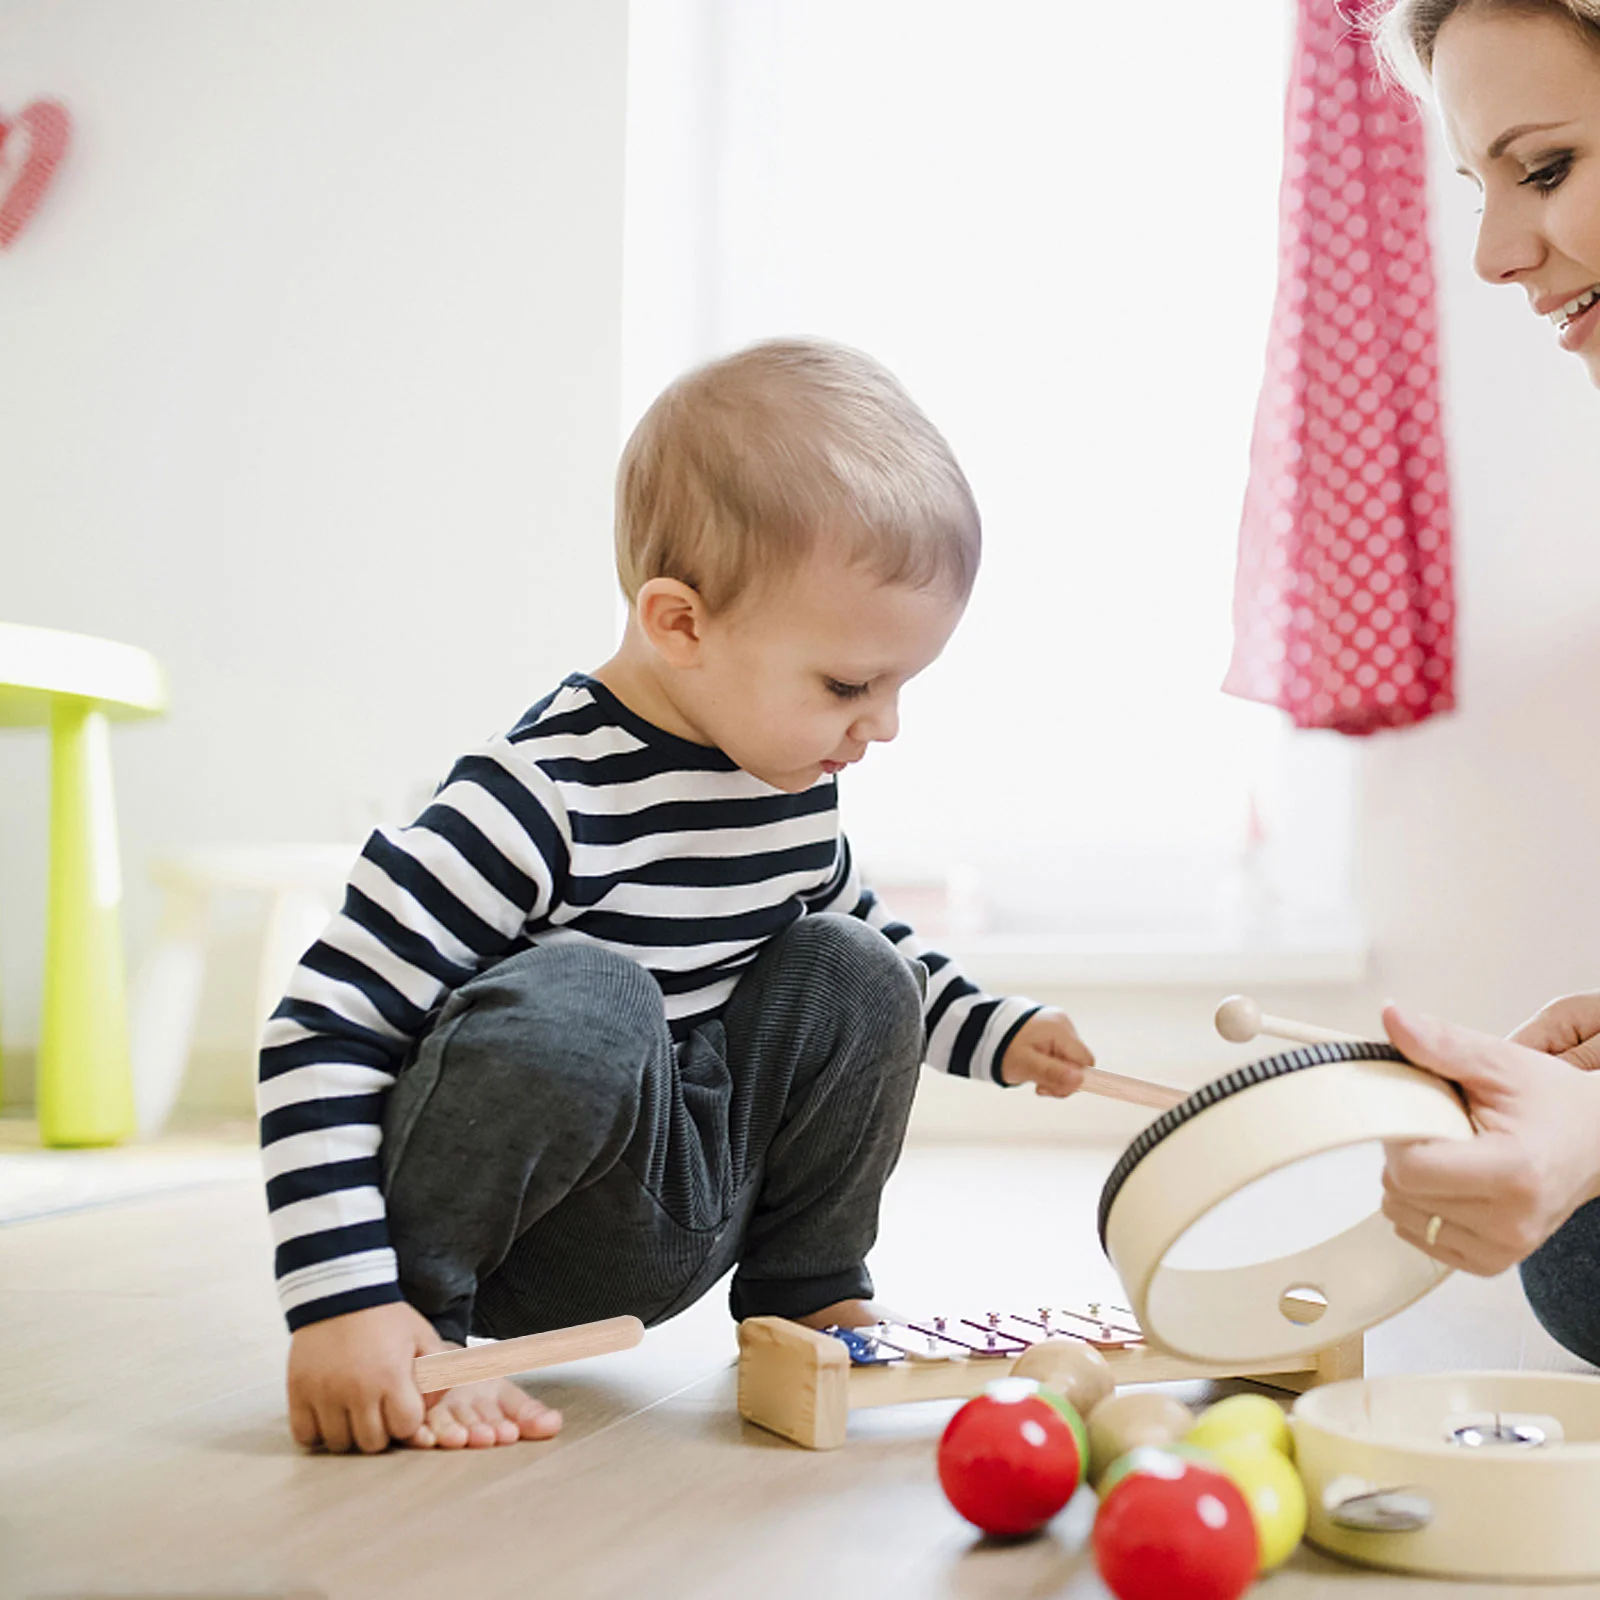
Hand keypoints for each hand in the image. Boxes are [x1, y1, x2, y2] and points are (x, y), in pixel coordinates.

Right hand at [287, 1299, 445, 1453]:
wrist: (340, 1293)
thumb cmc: (385, 1317)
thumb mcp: (422, 1336)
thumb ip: (438, 1372)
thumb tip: (433, 1407)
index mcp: (391, 1376)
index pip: (405, 1428)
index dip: (407, 1420)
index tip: (401, 1405)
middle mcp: (356, 1390)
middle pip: (372, 1443)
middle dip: (380, 1431)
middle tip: (377, 1411)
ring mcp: (324, 1394)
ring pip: (339, 1444)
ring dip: (349, 1433)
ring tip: (353, 1411)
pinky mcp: (298, 1393)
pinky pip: (306, 1436)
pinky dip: (318, 1433)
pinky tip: (329, 1415)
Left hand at [999, 1008, 1093, 1096]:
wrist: (988, 1031)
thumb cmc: (1006, 1048)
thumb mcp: (1026, 1064)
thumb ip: (1052, 1072)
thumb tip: (1079, 1080)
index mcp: (1059, 1030)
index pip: (1085, 1061)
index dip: (1074, 1080)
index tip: (1050, 1088)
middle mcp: (1064, 1025)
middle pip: (1079, 1063)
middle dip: (1062, 1079)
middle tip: (1038, 1086)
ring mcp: (1060, 1027)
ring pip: (1071, 1061)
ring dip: (1054, 1074)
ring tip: (1033, 1074)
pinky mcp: (1054, 1033)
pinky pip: (1062, 1055)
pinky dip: (1051, 1065)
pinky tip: (1035, 1066)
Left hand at [1380, 1005, 1599, 1275]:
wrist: (1598, 1140)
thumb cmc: (1552, 1099)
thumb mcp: (1499, 1061)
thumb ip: (1440, 1042)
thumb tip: (1390, 1016)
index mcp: (1514, 1172)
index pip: (1410, 1170)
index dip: (1399, 1135)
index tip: (1421, 1114)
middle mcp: (1512, 1221)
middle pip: (1402, 1194)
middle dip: (1404, 1154)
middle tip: (1439, 1130)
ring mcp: (1506, 1248)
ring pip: (1404, 1219)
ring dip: (1411, 1184)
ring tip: (1450, 1155)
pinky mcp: (1495, 1261)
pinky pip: (1424, 1240)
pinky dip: (1424, 1209)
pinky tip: (1452, 1183)